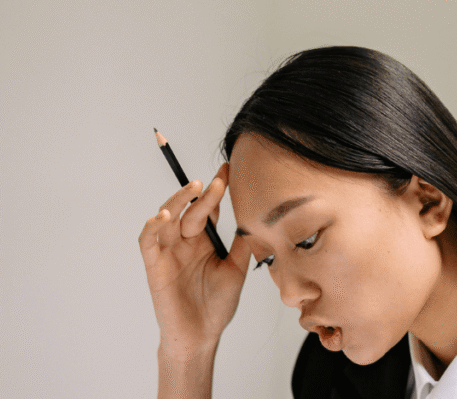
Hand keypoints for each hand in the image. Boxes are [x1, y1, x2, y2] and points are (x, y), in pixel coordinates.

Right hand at [139, 163, 250, 356]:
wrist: (202, 336)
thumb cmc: (217, 304)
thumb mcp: (237, 269)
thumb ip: (242, 244)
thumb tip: (257, 218)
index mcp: (204, 241)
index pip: (208, 208)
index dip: (218, 189)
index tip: (230, 170)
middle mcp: (185, 242)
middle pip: (191, 209)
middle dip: (205, 193)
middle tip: (219, 180)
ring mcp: (168, 252)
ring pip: (167, 217)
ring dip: (178, 200)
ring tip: (195, 188)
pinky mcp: (154, 266)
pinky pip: (147, 241)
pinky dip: (152, 226)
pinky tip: (164, 215)